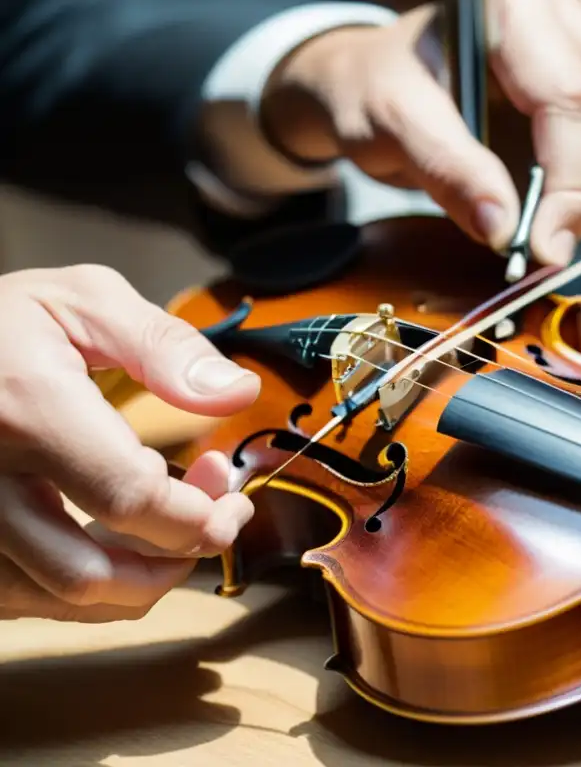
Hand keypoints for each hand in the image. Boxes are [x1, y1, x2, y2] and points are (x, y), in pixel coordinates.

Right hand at [0, 265, 259, 621]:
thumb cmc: (6, 321)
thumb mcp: (86, 301)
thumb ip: (165, 347)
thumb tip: (239, 393)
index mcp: (27, 410)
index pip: (129, 498)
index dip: (199, 514)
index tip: (233, 498)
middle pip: (91, 572)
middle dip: (173, 560)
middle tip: (216, 519)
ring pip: (58, 598)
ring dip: (136, 582)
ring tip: (172, 529)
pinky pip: (27, 596)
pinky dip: (89, 585)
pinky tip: (118, 542)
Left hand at [262, 0, 580, 266]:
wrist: (399, 73)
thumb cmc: (385, 92)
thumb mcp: (388, 126)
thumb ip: (444, 170)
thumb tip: (501, 231)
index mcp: (510, 6)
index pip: (572, 98)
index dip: (570, 186)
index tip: (548, 251)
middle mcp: (574, 4)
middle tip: (544, 234)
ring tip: (563, 207)